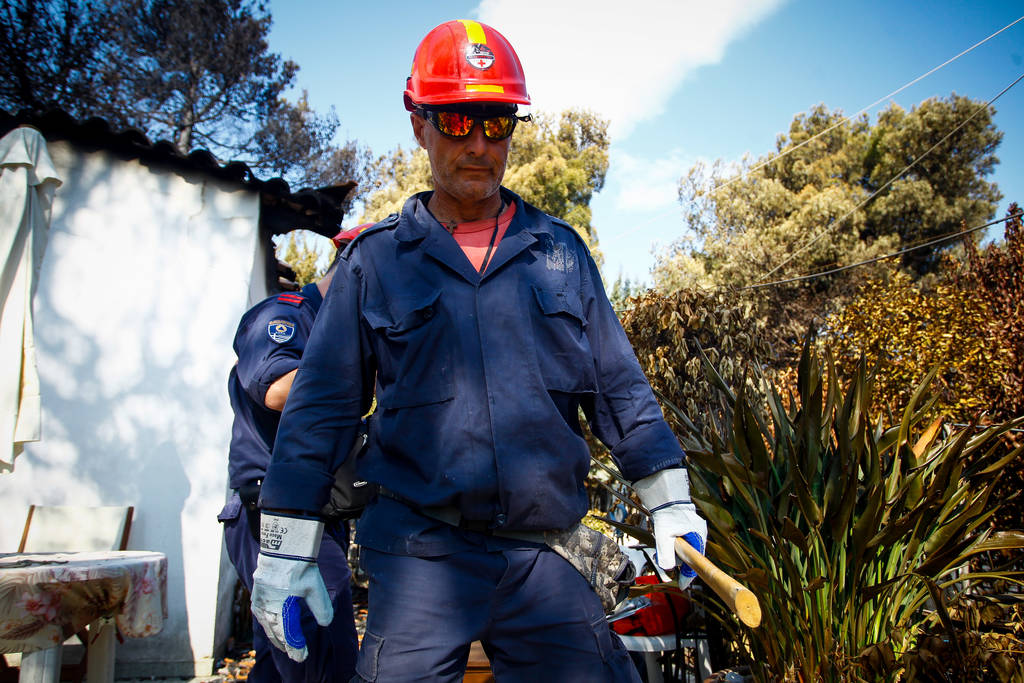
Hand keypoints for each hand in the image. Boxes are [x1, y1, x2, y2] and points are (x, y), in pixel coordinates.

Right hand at [250, 513, 332, 660]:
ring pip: (267, 626)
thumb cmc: (300, 566)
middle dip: (286, 645)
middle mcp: (266, 607)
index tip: (303, 656)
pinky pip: (261, 615)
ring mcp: (259, 600)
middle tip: (296, 655)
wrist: (283, 545)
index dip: (296, 647)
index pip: (288, 635)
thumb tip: (326, 623)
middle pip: (276, 633)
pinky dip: (268, 624)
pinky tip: (272, 626)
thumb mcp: (315, 588)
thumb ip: (321, 608)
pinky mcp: (257, 593)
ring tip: (284, 645)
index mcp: (280, 608)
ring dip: (276, 636)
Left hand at [633, 468, 707, 588]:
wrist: (666, 496)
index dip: (688, 576)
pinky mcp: (690, 526)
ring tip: (665, 545)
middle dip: (680, 561)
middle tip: (668, 562)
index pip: (695, 563)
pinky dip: (676, 544)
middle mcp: (700, 534)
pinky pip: (685, 541)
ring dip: (676, 551)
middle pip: (691, 556)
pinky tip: (667, 540)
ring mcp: (696, 530)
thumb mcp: (664, 535)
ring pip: (687, 548)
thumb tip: (667, 568)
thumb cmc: (667, 514)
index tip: (682, 586)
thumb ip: (666, 553)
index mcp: (698, 538)